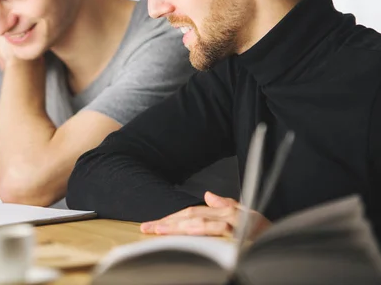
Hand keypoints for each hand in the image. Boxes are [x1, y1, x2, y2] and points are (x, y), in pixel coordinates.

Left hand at [140, 191, 270, 238]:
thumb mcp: (246, 216)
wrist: (288, 241)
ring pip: (199, 222)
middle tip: (147, 228)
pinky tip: (188, 231)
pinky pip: (218, 230)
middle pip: (190, 216)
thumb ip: (226, 205)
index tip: (152, 226)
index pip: (191, 213)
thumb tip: (208, 195)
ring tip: (159, 230)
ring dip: (178, 226)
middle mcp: (226, 214)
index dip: (171, 219)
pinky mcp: (240, 232)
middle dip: (167, 223)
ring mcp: (233, 223)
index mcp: (224, 212)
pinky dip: (202, 229)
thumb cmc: (266, 232)